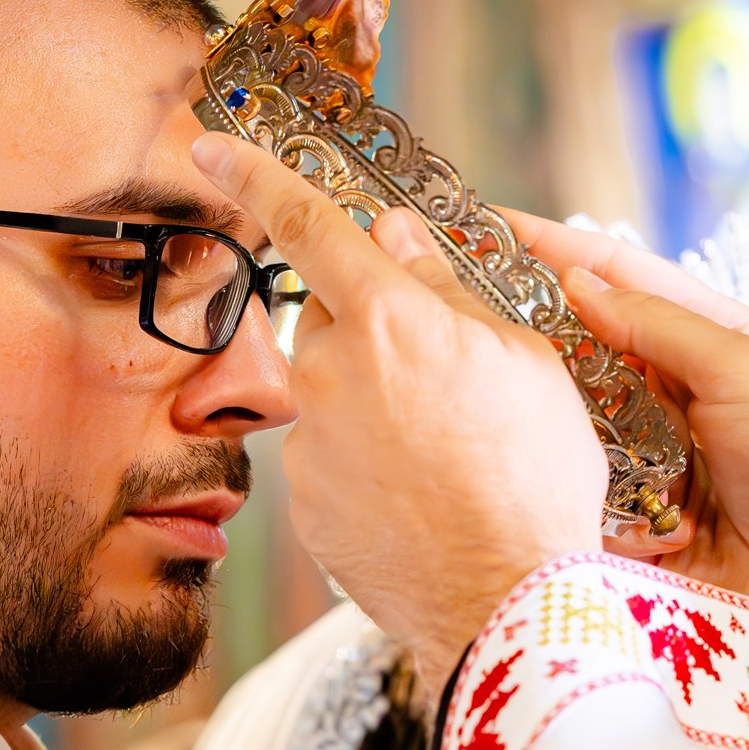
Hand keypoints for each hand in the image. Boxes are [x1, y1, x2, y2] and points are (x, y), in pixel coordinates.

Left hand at [190, 134, 605, 690]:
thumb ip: (450, 289)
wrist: (506, 604)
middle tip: (445, 381)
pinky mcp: (304, 507)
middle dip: (375, 331)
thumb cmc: (535, 479)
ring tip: (446, 459)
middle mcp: (332, 375)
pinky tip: (421, 500)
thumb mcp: (524, 362)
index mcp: (390, 320)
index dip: (258, 175)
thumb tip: (397, 233)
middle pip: (333, 320)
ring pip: (335, 396)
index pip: (310, 225)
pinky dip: (369, 469)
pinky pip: (333, 460)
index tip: (213, 145)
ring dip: (376, 407)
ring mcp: (311, 446)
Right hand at [509, 210, 748, 685]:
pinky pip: (569, 490)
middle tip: (452, 297)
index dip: (557, 250)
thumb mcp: (748, 373)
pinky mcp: (623, 528)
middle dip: (525, 325)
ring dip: (529, 405)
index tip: (487, 224)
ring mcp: (644, 464)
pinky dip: (550, 479)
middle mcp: (672, 400)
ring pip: (566, 419)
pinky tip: (511, 463)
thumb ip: (662, 326)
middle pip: (582, 347)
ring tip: (466, 372)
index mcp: (714, 346)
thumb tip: (579, 282)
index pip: (623, 281)